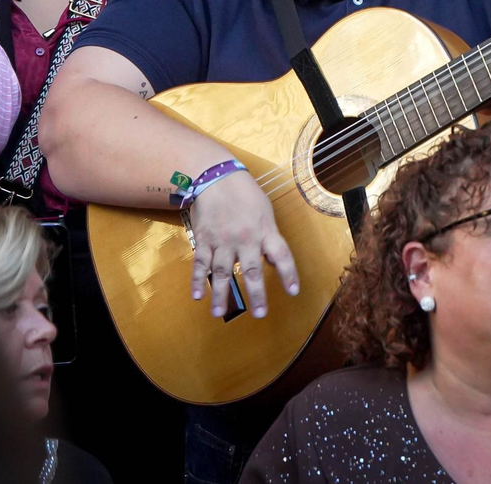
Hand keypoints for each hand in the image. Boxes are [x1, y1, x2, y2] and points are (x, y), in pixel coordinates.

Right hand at [187, 169, 299, 318]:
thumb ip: (269, 236)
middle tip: (259, 314)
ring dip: (221, 295)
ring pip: (223, 272)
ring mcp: (223, 241)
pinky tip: (197, 296)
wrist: (216, 176)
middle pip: (252, 271)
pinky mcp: (204, 239)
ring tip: (219, 314)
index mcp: (265, 230)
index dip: (289, 275)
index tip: (293, 292)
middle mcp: (245, 239)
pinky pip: (201, 263)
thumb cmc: (244, 192)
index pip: (282, 256)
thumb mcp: (265, 211)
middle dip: (256, 295)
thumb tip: (274, 260)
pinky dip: (198, 280)